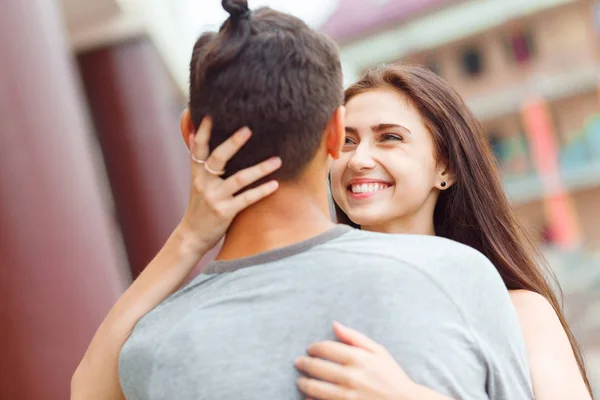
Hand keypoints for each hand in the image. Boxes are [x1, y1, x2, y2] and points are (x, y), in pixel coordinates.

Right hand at [178, 116, 281, 252]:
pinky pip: (246, 199)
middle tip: (248, 129)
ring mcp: (214, 198)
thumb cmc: (199, 206)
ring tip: (278, 160)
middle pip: (218, 158)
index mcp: (197, 173)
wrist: (192, 236)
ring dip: (260, 168)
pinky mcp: (225, 212)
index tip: (211, 113)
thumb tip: (196, 133)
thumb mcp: (196, 182)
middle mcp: (204, 183)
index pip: (199, 148)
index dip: (204, 131)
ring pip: (239, 179)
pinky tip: (275, 184)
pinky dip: (261, 191)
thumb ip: (200, 161)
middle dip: (233, 143)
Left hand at [295, 322, 419, 399]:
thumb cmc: (390, 375)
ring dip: (303, 383)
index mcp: (359, 358)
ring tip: (300, 381)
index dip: (314, 348)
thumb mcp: (378, 351)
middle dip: (304, 363)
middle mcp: (351, 377)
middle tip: (299, 362)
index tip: (310, 349)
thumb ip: (354, 337)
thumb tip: (334, 324)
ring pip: (315, 388)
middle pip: (317, 367)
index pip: (326, 348)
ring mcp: (348, 396)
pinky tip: (308, 398)